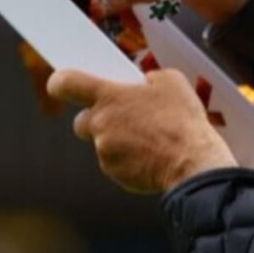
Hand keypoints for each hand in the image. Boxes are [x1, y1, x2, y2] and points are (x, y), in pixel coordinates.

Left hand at [47, 68, 237, 192]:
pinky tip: (152, 155)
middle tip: (125, 118)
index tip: (62, 85)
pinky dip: (129, 160)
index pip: (65, 83)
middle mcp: (100, 124)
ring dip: (119, 140)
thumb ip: (151, 78)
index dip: (60, 82)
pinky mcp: (115, 173)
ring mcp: (105, 151)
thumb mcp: (173, 82)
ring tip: (151, 139)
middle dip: (99, 119)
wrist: (193, 161)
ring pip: (103, 143)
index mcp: (109, 97)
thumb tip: (146, 83)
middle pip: (82, 120)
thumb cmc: (182, 121)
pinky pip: (115, 163)